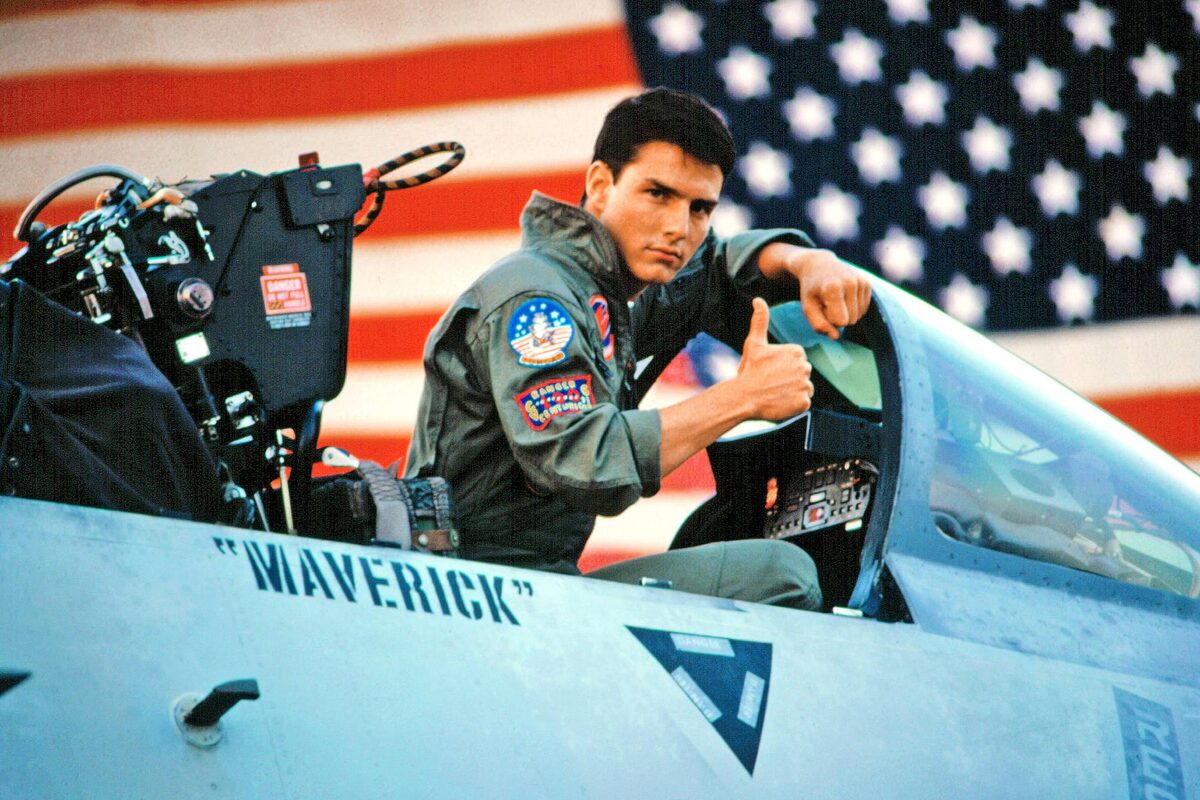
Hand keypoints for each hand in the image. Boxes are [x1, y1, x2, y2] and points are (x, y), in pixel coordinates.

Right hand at [735, 298, 813, 419]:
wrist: (743, 397)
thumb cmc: (748, 370)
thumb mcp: (754, 343)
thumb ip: (760, 321)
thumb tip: (758, 299)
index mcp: (796, 351)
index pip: (797, 362)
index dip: (782, 368)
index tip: (770, 372)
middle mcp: (805, 366)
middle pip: (801, 375)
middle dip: (789, 380)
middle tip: (771, 383)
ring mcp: (805, 385)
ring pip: (803, 389)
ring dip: (792, 392)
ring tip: (775, 393)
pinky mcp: (804, 402)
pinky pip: (802, 403)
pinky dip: (793, 405)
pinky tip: (779, 403)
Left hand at [793, 248, 870, 339]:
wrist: (818, 264)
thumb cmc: (811, 289)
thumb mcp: (808, 307)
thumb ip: (819, 325)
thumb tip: (836, 337)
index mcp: (833, 288)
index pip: (841, 322)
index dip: (829, 320)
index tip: (821, 307)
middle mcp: (850, 283)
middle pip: (851, 320)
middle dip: (838, 317)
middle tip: (827, 303)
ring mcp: (861, 282)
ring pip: (858, 316)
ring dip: (846, 313)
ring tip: (834, 299)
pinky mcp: (867, 283)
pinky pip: (863, 309)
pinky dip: (853, 307)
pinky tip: (843, 297)